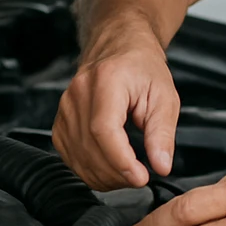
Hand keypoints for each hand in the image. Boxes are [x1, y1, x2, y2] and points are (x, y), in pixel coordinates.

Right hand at [53, 32, 179, 189]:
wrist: (119, 48)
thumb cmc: (142, 68)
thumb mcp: (164, 97)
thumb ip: (162, 133)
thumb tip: (162, 166)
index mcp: (106, 81)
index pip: (104, 129)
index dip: (121, 160)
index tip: (140, 177)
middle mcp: (79, 93)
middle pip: (90, 147)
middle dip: (117, 173)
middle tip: (141, 177)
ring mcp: (65, 108)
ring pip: (78, 157)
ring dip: (105, 176)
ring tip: (129, 174)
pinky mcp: (60, 122)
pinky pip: (69, 157)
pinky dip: (90, 170)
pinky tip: (110, 169)